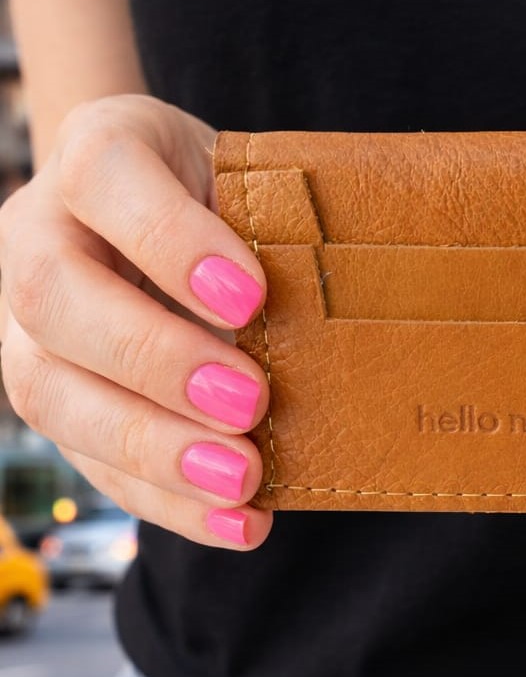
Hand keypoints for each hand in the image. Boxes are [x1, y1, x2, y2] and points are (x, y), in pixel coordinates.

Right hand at [0, 95, 272, 548]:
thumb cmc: (222, 195)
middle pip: (52, 296)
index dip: (171, 238)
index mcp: (96, 153)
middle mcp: (36, 233)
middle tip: (250, 400)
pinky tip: (236, 523)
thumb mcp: (252, 178)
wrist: (163, 215)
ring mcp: (26, 323)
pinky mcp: (55, 397)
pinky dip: (166, 501)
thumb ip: (276, 225)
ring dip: (153, 448)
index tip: (252, 295)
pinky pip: (88, 460)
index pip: (105, 175)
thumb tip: (343, 317)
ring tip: (242, 480)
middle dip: (155, 358)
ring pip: (49, 391)